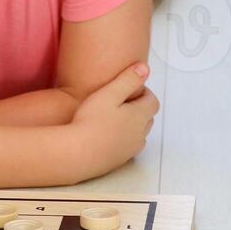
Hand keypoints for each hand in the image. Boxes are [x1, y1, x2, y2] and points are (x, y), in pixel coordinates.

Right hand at [68, 62, 158, 176]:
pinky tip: (107, 136)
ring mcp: (130, 149)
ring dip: (132, 125)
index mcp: (140, 115)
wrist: (77, 153)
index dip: (144, 93)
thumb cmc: (90, 121)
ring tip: (114, 118)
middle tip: (122, 101)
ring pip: (139, 134)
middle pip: (148, 118)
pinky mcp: (119, 160)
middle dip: (139, 108)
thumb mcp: (109, 93)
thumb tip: (144, 68)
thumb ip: (128, 79)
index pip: (153, 102)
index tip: (131, 88)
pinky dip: (123, 140)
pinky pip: (127, 147)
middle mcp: (139, 134)